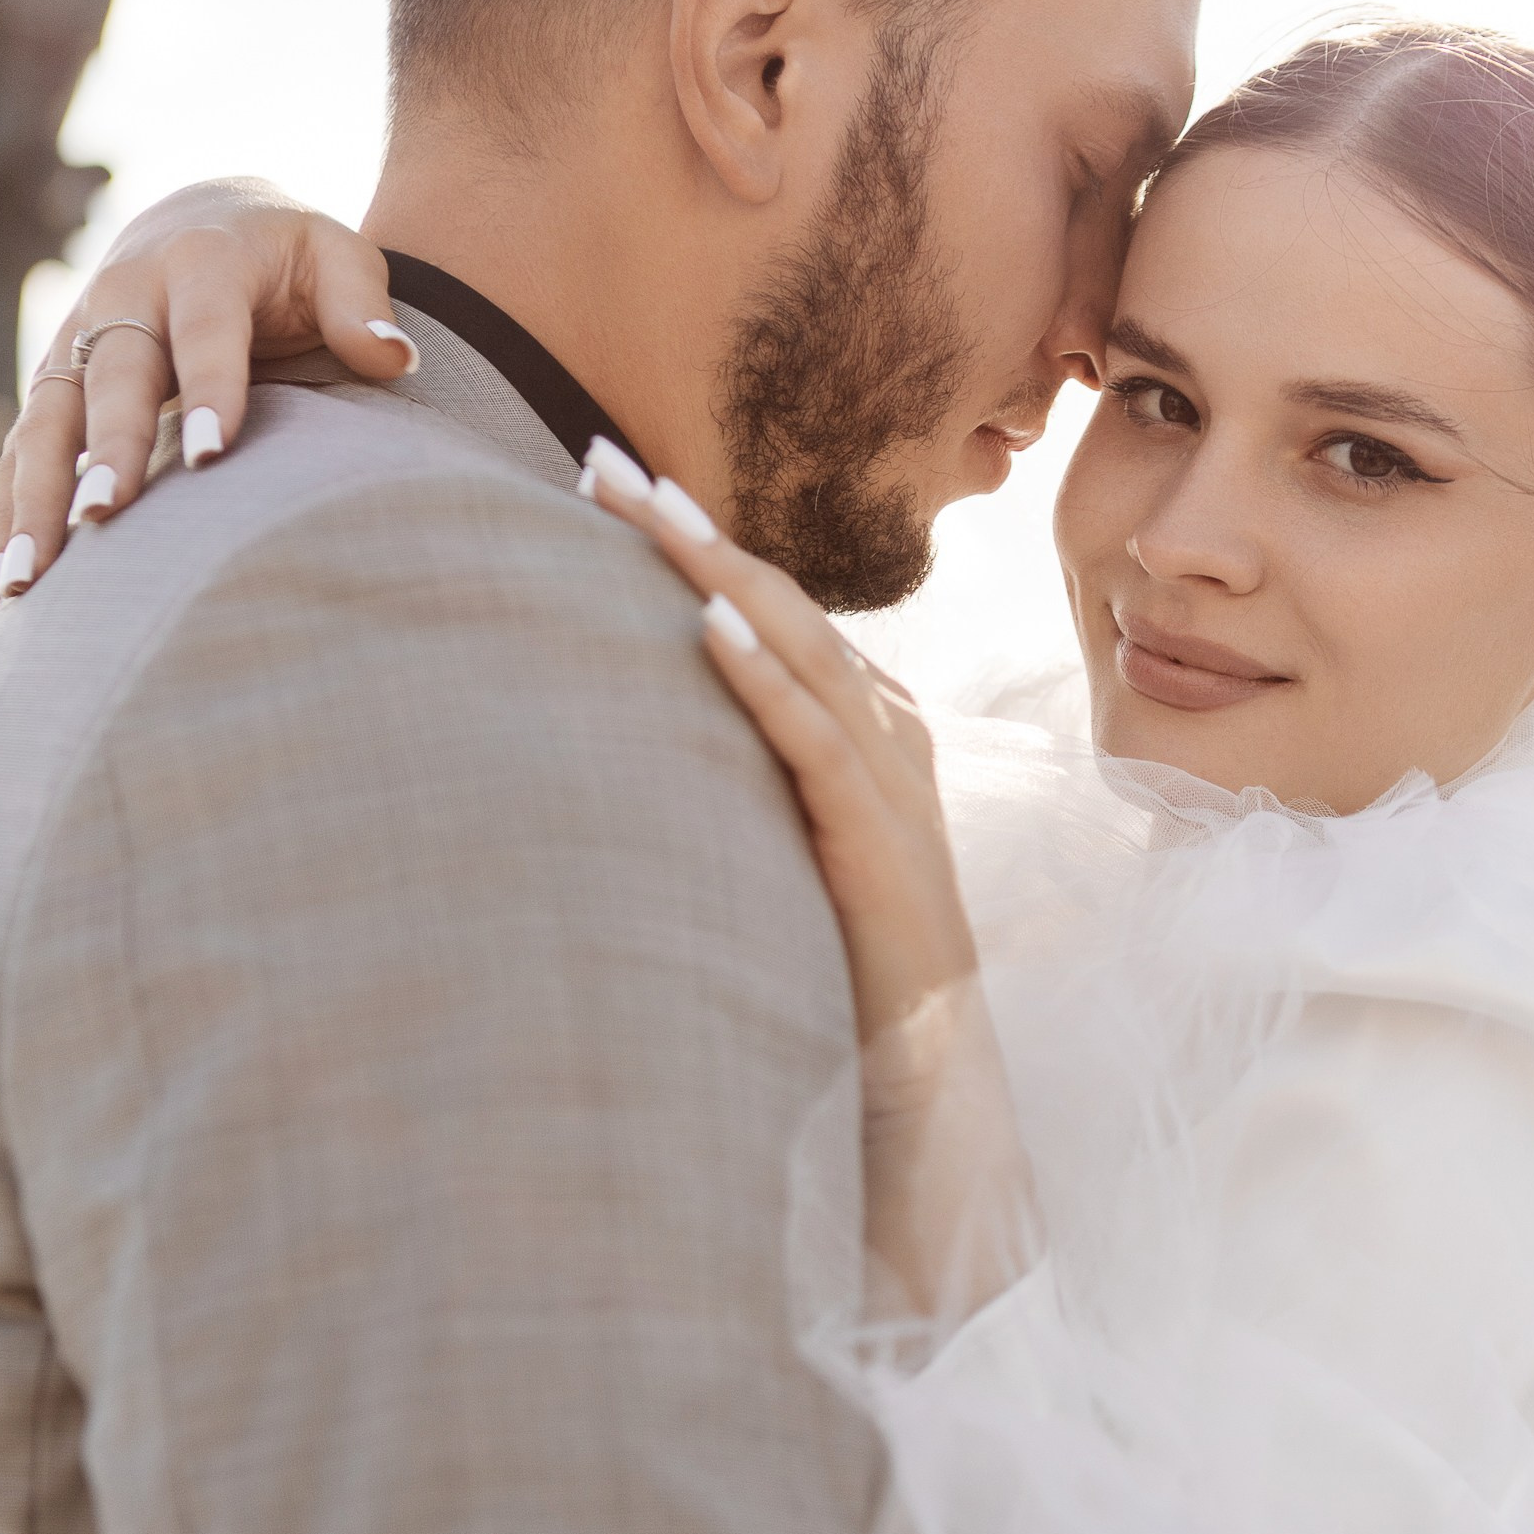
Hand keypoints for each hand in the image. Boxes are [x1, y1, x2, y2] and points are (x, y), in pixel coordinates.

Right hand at [0, 183, 413, 598]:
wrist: (203, 221)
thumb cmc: (288, 258)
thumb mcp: (337, 256)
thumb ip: (363, 304)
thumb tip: (396, 359)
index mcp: (202, 262)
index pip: (206, 329)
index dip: (209, 387)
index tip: (212, 456)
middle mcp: (126, 294)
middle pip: (113, 374)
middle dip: (107, 445)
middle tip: (103, 516)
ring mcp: (81, 339)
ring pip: (47, 417)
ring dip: (34, 494)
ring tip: (28, 577)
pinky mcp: (57, 381)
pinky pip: (25, 445)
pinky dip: (14, 506)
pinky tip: (18, 579)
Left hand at [579, 438, 975, 1046]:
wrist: (930, 1071)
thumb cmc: (848, 969)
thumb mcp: (793, 852)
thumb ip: (757, 789)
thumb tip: (665, 746)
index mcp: (868, 729)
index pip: (777, 612)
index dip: (700, 548)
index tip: (615, 494)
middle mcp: (885, 733)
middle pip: (781, 602)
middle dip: (692, 531)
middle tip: (603, 461)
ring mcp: (888, 779)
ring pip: (799, 643)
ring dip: (717, 568)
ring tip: (643, 505)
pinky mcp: (875, 834)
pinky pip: (814, 736)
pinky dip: (763, 673)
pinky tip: (709, 622)